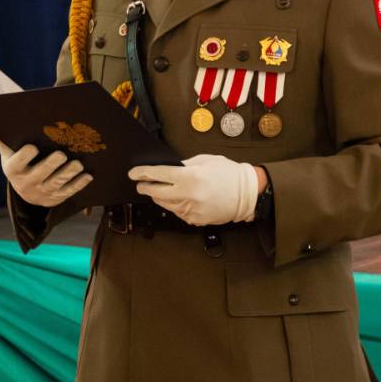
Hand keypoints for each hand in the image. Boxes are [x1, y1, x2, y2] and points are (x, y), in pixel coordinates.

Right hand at [0, 137, 92, 206]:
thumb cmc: (19, 159)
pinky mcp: (54, 198)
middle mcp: (25, 184)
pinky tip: (87, 176)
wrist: (25, 187)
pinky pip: (67, 192)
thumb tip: (2, 113)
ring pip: (56, 184)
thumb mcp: (10, 149)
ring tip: (78, 164)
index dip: (24, 156)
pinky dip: (78, 185)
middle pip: (39, 175)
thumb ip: (6, 135)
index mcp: (12, 169)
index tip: (32, 147)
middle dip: (50, 165)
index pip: (17, 163)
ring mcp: (41, 193)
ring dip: (68, 174)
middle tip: (61, 155)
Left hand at [129, 154, 259, 225]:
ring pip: (165, 204)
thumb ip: (184, 165)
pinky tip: (176, 198)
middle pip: (156, 193)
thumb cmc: (228, 174)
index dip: (142, 173)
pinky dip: (173, 205)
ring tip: (157, 190)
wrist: (247, 195)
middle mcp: (188, 195)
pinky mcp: (195, 220)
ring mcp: (191, 210)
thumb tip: (167, 170)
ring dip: (158, 197)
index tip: (133, 173)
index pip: (158, 175)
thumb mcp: (205, 161)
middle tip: (141, 183)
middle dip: (146, 187)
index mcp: (190, 177)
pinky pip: (177, 212)